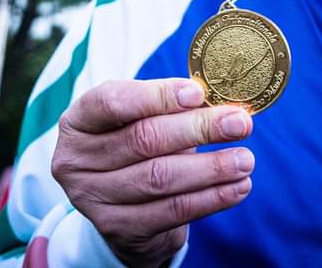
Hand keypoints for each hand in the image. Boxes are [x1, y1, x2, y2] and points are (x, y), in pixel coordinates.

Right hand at [51, 78, 253, 266]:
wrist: (124, 203)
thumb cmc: (138, 143)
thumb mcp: (143, 117)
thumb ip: (171, 105)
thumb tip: (221, 101)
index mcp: (79, 120)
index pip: (112, 102)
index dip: (157, 96)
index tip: (198, 93)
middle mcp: (76, 159)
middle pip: (143, 140)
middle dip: (198, 129)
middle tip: (240, 123)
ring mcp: (92, 197)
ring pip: (160, 178)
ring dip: (211, 168)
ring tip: (245, 159)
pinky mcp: (117, 228)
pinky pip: (171, 211)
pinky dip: (210, 198)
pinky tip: (238, 187)